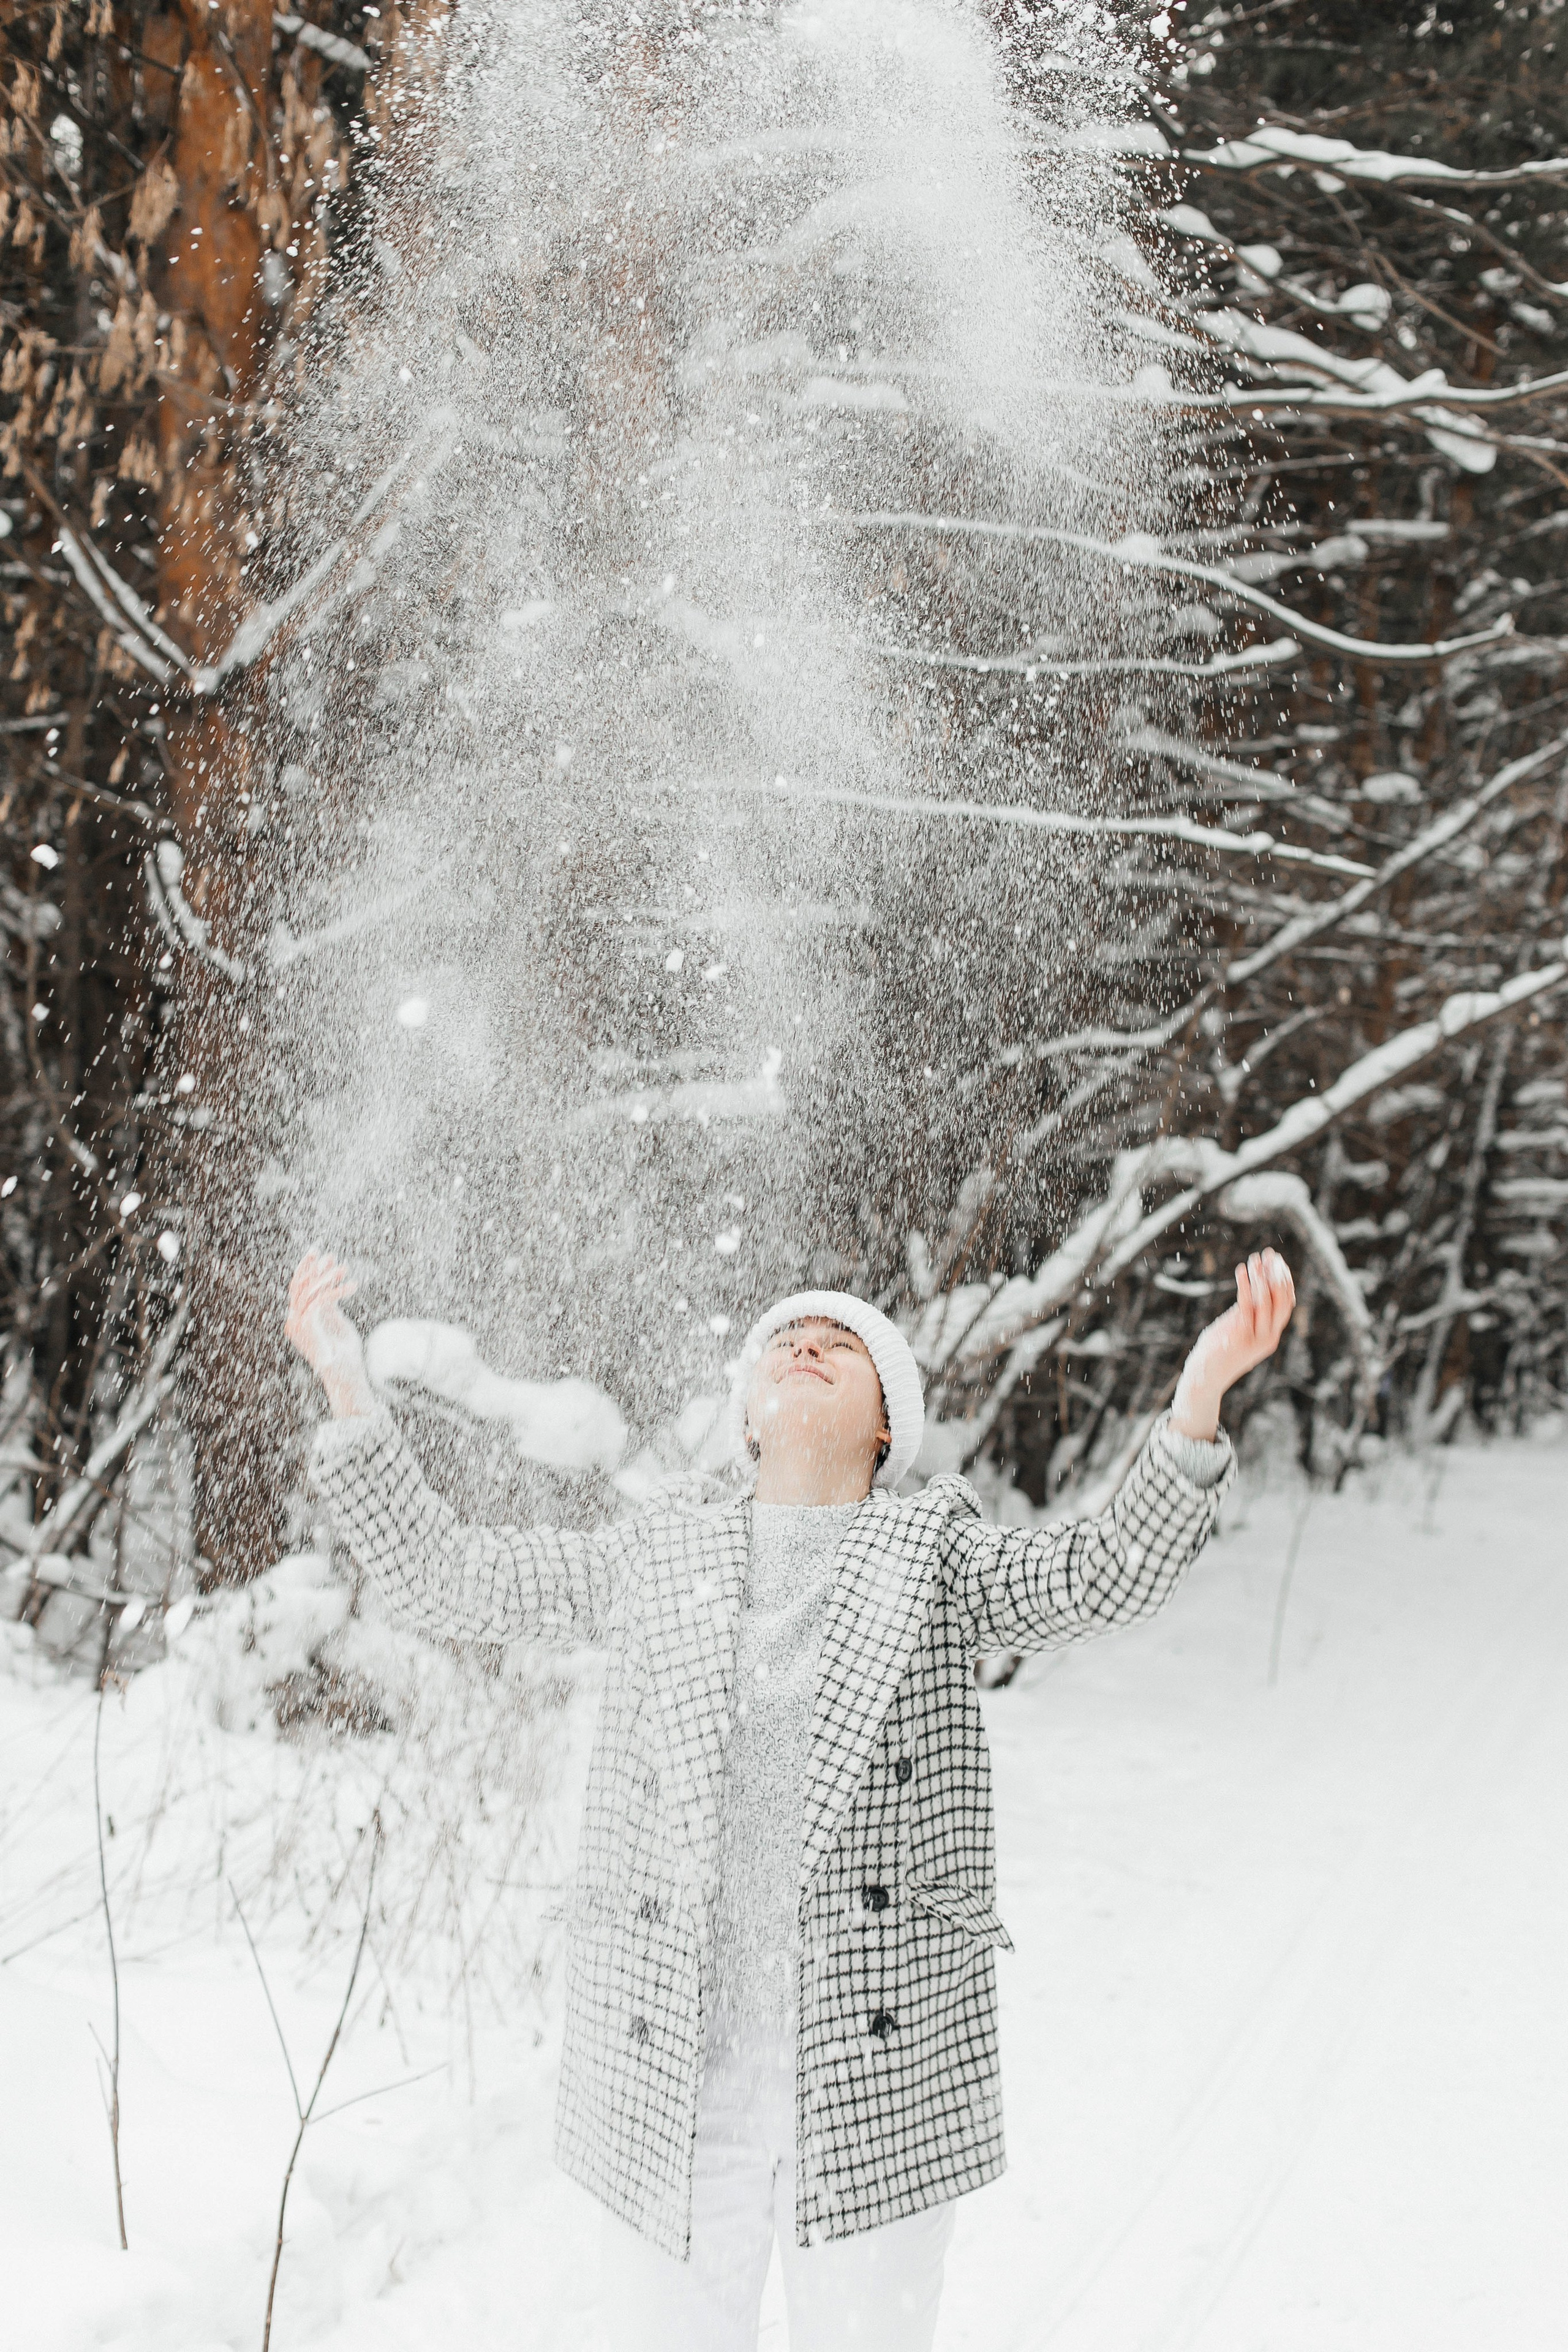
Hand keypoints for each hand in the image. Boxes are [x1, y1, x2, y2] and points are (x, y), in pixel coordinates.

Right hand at [286, 1247, 375, 1418]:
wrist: (346, 1373)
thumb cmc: (345, 1351)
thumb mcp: (337, 1320)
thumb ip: (329, 1302)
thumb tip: (329, 1279)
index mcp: (298, 1319)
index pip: (297, 1288)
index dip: (308, 1269)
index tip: (322, 1255)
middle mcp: (293, 1321)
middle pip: (297, 1286)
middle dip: (312, 1267)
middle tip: (329, 1255)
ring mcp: (297, 1325)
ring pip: (307, 1291)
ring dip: (327, 1277)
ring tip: (345, 1269)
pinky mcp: (307, 1327)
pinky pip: (318, 1301)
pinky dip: (335, 1291)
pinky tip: (351, 1286)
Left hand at [1170, 1248, 1295, 1441]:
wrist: (1205, 1379)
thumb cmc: (1218, 1352)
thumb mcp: (1238, 1329)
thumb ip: (1248, 1312)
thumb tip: (1253, 1287)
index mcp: (1271, 1335)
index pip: (1286, 1303)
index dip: (1285, 1281)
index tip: (1278, 1261)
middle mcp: (1269, 1337)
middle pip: (1281, 1300)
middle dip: (1277, 1274)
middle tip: (1269, 1253)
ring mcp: (1256, 1338)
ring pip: (1266, 1301)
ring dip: (1261, 1276)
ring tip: (1255, 1258)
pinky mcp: (1240, 1336)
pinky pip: (1246, 1305)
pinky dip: (1245, 1285)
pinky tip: (1241, 1270)